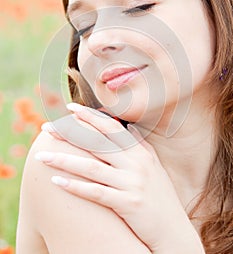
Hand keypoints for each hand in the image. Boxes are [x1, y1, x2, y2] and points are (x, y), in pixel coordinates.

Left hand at [36, 103, 202, 252]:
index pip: (111, 127)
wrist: (173, 229)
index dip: (89, 116)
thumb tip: (127, 127)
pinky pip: (96, 192)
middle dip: (69, 132)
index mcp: (140, 151)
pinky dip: (75, 186)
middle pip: (97, 142)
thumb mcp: (153, 165)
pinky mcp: (128, 204)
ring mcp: (132, 183)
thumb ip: (140, 144)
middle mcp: (136, 163)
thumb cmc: (160, 195)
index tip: (69, 108)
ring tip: (42, 156)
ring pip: (92, 167)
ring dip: (64, 160)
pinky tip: (56, 182)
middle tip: (46, 127)